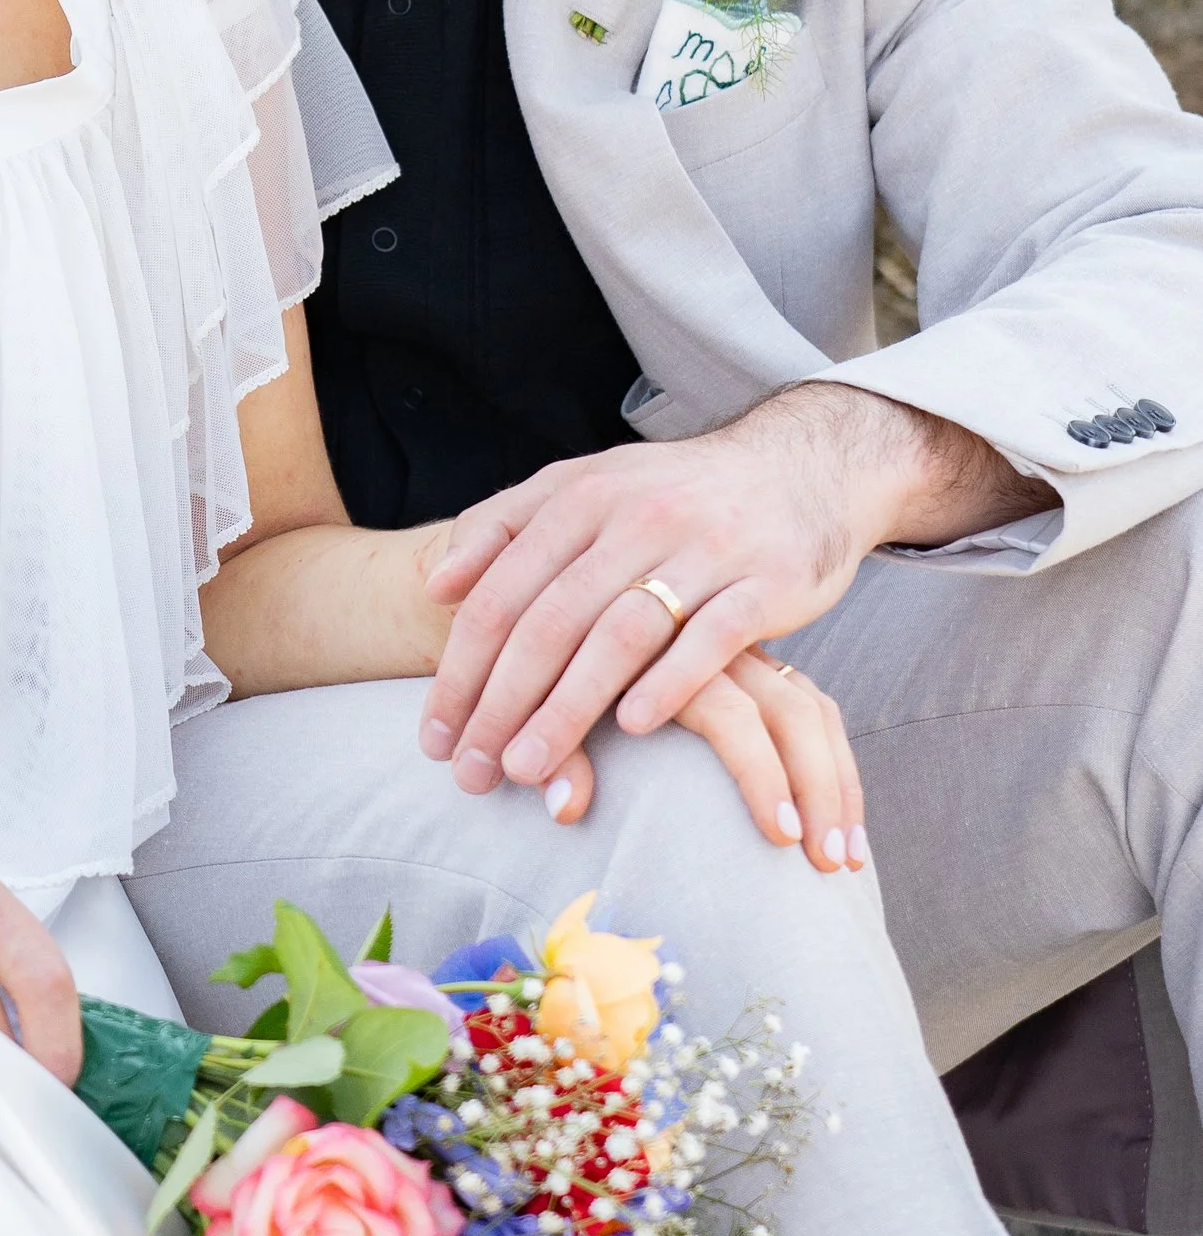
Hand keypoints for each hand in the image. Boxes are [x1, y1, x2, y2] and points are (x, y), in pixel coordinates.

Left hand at [416, 384, 1021, 868]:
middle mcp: (636, 517)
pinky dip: (668, 683)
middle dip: (501, 703)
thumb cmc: (673, 493)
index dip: (460, 668)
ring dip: (568, 708)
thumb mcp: (587, 485)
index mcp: (582, 496)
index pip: (502, 593)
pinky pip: (711, 637)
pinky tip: (630, 729)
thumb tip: (439, 585)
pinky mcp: (767, 579)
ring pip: (620, 634)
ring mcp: (705, 547)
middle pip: (550, 621)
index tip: (433, 737)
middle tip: (470, 772)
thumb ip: (507, 525)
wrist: (802, 463)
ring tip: (529, 769)